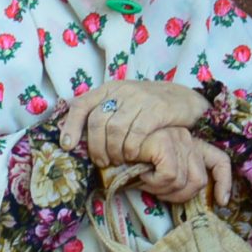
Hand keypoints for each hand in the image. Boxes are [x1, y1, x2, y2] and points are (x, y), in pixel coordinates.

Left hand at [79, 80, 206, 168]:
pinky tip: (132, 156)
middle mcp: (121, 91)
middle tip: (101, 162)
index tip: (67, 146)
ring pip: (115, 129)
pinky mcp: (156, 110)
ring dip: (113, 150)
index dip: (72, 127)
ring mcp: (139, 99)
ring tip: (117, 161)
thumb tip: (74, 131)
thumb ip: (103, 111)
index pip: (82, 105)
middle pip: (97, 121)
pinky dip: (131, 148)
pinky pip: (136, 133)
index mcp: (109, 89)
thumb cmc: (148, 106)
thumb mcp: (123, 103)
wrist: (183, 99)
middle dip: (95, 147)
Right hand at [133, 127, 232, 206]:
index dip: (224, 183)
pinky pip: (170, 175)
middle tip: (154, 190)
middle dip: (177, 195)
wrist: (102, 148)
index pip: (219, 161)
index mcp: (189, 145)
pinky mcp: (165, 142)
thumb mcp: (154, 173)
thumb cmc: (125, 163)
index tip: (222, 201)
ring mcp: (177, 138)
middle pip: (198, 181)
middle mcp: (187, 139)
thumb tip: (187, 196)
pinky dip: (154, 182)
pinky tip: (141, 173)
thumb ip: (172, 180)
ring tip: (144, 180)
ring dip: (161, 189)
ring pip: (183, 181)